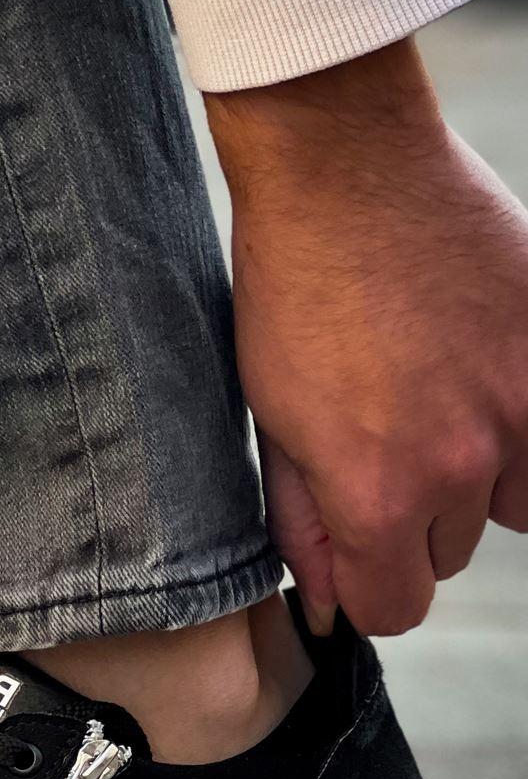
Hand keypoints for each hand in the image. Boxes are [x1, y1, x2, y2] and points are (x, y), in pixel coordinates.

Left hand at [207, 42, 527, 635]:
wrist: (343, 168)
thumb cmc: (291, 297)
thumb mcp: (274, 427)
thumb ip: (306, 529)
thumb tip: (325, 607)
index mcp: (380, 495)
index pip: (397, 610)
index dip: (367, 586)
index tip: (354, 548)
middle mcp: (463, 464)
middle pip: (449, 555)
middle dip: (413, 520)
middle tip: (380, 440)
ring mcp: (522, 406)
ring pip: (509, 504)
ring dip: (474, 477)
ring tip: (430, 404)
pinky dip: (518, 429)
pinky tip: (474, 380)